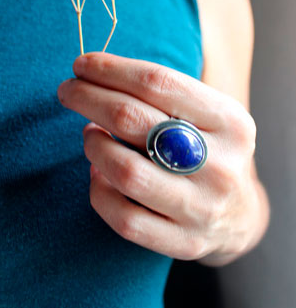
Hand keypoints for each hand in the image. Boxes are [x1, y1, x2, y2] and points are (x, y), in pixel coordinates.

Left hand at [57, 52, 267, 264]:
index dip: (111, 69)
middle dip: (88, 97)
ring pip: (125, 171)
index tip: (82, 65)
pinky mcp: (184, 242)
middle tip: (67, 90)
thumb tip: (95, 73)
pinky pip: (124, 217)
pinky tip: (98, 172)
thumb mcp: (208, 113)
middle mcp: (220, 164)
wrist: (240, 214)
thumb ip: (164, 93)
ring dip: (93, 145)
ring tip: (88, 133)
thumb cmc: (210, 149)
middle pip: (133, 120)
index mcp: (230, 121)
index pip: (158, 83)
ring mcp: (202, 207)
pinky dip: (99, 190)